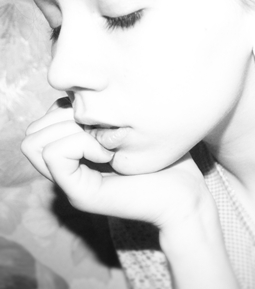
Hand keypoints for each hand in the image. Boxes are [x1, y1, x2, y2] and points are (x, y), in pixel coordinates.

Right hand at [21, 97, 210, 229]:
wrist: (187, 195)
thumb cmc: (170, 159)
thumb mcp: (131, 127)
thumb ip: (103, 114)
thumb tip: (83, 92)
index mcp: (79, 156)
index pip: (45, 120)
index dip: (68, 107)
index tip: (106, 115)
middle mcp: (70, 171)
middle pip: (34, 131)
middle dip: (64, 117)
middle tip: (104, 128)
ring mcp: (72, 184)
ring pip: (35, 142)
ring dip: (70, 130)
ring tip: (106, 142)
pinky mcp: (81, 194)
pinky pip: (54, 155)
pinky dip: (79, 144)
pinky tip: (109, 152)